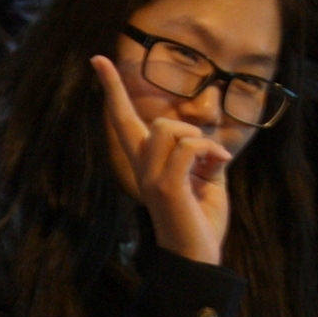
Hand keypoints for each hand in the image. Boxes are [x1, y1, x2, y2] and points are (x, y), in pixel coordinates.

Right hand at [95, 55, 231, 264]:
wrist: (197, 258)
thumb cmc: (201, 221)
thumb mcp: (206, 177)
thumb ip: (202, 154)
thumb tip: (206, 143)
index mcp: (146, 164)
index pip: (123, 120)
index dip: (112, 88)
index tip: (98, 59)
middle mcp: (142, 168)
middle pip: (160, 121)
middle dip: (193, 132)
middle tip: (211, 162)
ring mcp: (151, 177)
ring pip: (171, 129)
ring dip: (201, 142)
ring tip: (213, 166)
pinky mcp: (166, 186)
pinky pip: (189, 147)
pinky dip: (211, 152)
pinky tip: (219, 166)